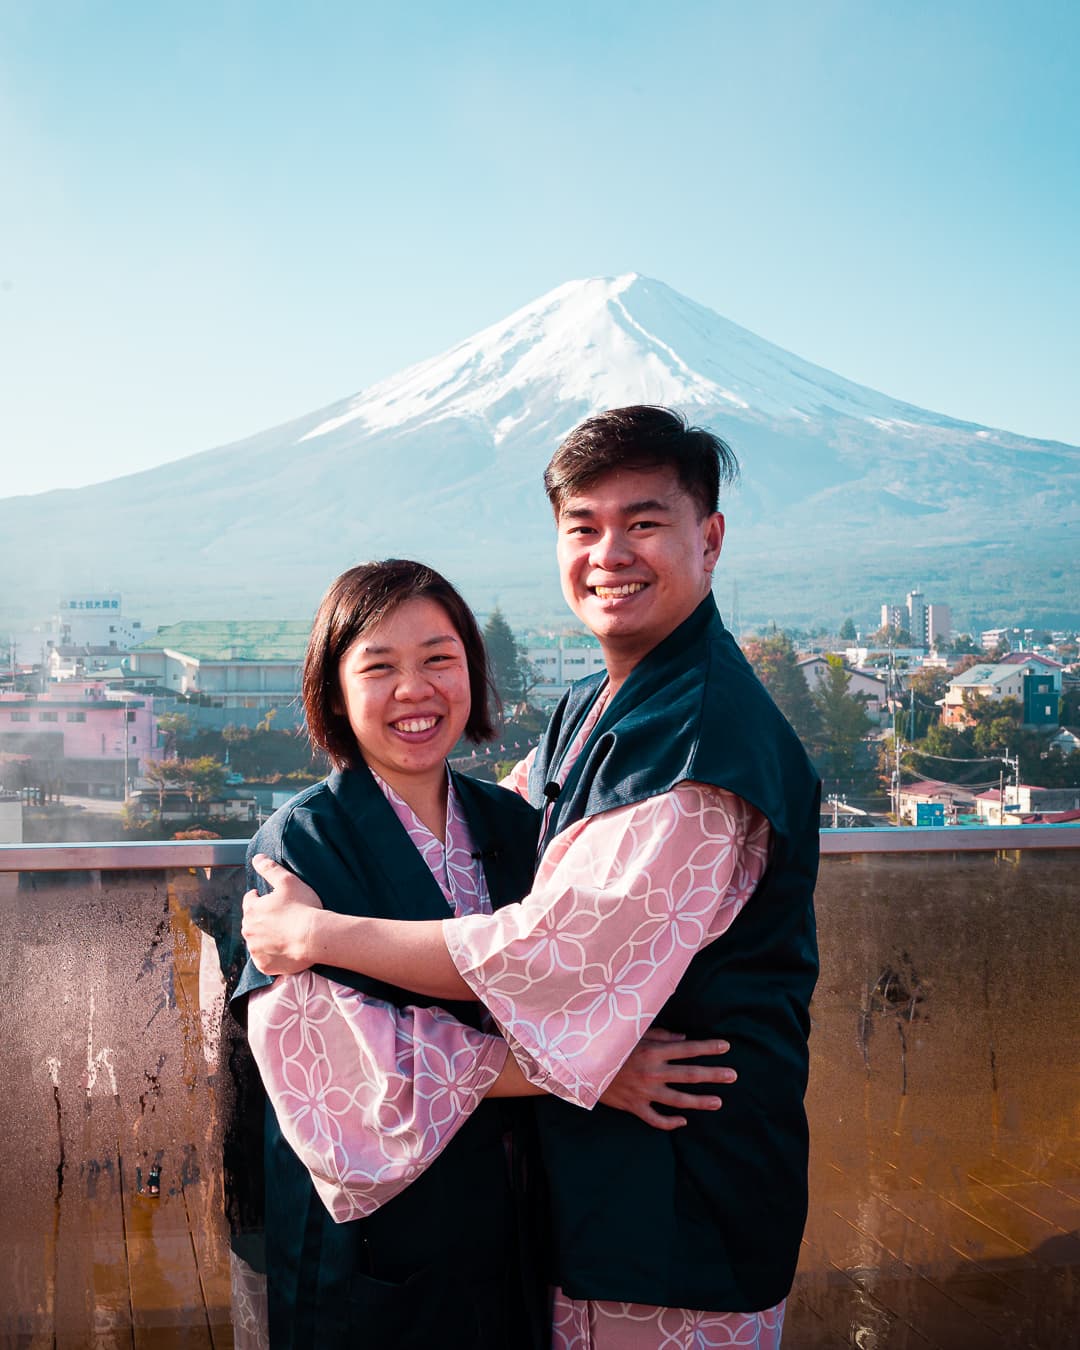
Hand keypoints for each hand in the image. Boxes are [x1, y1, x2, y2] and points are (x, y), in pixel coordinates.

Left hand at [241, 854, 323, 974]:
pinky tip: (283, 949)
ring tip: (283, 934)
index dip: (260, 898)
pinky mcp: (264, 965)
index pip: (250, 901)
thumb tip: (257, 858)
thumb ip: (270, 868)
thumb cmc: (303, 907)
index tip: (271, 900)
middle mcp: (249, 931)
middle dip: (262, 919)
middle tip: (281, 918)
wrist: (314, 937)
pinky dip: (271, 955)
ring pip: (257, 941)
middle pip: (252, 922)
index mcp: (252, 910)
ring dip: (265, 937)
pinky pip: (264, 960)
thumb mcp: (288, 881)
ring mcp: (256, 950)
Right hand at [598, 1027, 735, 1131]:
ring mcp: (644, 1091)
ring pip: (678, 1100)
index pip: (688, 1049)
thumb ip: (660, 1036)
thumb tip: (684, 1039)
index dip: (708, 1048)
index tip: (726, 1047)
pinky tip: (683, 1121)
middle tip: (733, 1075)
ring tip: (718, 1102)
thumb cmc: (609, 1045)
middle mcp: (652, 1072)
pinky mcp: (634, 1106)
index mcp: (653, 1051)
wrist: (581, 1067)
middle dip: (713, 1075)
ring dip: (700, 1101)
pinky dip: (670, 1122)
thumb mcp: (633, 1034)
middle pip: (689, 1075)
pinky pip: (655, 1119)